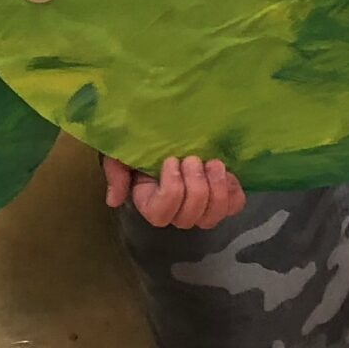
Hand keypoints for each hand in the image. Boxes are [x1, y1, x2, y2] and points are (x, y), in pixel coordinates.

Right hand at [102, 154, 244, 230]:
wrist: (168, 128)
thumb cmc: (142, 142)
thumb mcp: (121, 152)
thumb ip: (116, 172)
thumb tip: (114, 200)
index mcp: (150, 202)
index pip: (160, 215)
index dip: (170, 191)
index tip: (171, 161)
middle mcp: (176, 212)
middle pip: (189, 218)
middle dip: (194, 187)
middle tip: (192, 159)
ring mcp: (202, 207)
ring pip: (212, 217)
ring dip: (215, 189)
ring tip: (213, 163)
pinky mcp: (224, 196)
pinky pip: (234, 206)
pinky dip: (233, 190)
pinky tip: (225, 171)